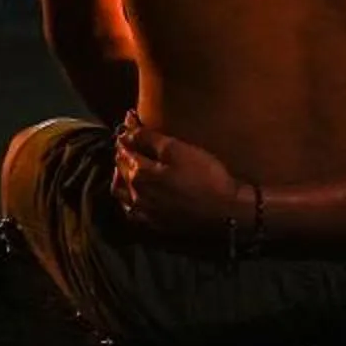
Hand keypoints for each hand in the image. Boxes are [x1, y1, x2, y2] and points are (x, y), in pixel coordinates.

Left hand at [112, 112, 246, 232]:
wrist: (225, 212)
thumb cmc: (204, 177)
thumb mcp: (178, 150)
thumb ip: (149, 140)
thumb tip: (127, 131)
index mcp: (139, 174)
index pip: (125, 149)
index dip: (127, 134)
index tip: (128, 121)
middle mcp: (136, 195)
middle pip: (120, 169)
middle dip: (122, 152)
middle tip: (129, 139)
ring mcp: (145, 212)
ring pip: (121, 192)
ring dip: (120, 176)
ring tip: (128, 166)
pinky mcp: (155, 224)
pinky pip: (132, 210)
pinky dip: (129, 198)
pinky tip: (137, 194)